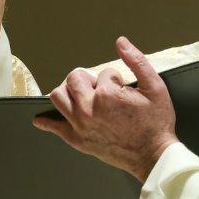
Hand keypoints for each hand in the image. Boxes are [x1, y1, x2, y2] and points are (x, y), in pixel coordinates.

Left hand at [33, 37, 179, 182]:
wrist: (153, 155)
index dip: (116, 79)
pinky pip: (53, 126)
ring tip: (82, 96)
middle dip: (88, 79)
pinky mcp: (77, 139)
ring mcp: (80, 124)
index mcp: (107, 94)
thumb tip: (121, 42)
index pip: (104, 73)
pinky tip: (43, 118)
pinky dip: (46, 121)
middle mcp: (89, 108)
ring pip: (58, 97)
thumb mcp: (155, 87)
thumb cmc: (156, 123)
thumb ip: (137, 61)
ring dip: (68, 92)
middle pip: (74, 79)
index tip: (123, 90)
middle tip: (101, 89)